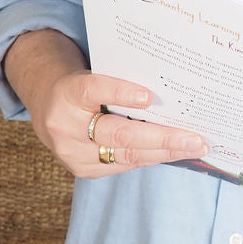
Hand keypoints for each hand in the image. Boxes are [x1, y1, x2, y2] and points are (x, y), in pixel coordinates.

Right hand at [3, 29, 208, 177]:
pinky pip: (124, 164)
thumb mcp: (93, 73)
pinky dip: (152, 157)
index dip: (120, 93)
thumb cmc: (83, 86)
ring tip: (194, 147)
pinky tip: (175, 152)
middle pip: (117, 133)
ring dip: (165, 151)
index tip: (148, 97)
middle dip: (162, 137)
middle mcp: (66, 125)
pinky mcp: (82, 169)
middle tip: (194, 137)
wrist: (48, 107)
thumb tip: (170, 90)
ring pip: (125, 154)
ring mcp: (72, 152)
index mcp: (67, 92)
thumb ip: (121, 80)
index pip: (92, 90)